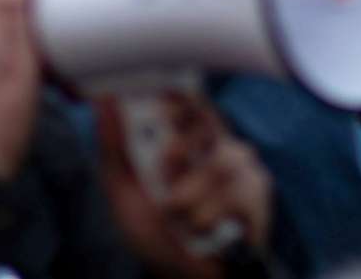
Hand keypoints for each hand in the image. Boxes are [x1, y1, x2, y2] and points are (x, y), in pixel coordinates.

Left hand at [96, 93, 274, 277]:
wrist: (180, 277)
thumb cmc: (155, 232)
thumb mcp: (124, 192)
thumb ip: (115, 147)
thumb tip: (102, 101)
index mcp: (188, 139)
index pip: (190, 99)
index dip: (177, 100)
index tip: (160, 114)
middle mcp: (219, 144)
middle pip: (208, 121)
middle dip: (177, 155)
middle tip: (164, 182)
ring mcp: (243, 166)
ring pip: (221, 161)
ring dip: (190, 200)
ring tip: (183, 220)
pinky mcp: (258, 191)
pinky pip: (237, 192)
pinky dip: (210, 217)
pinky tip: (208, 230)